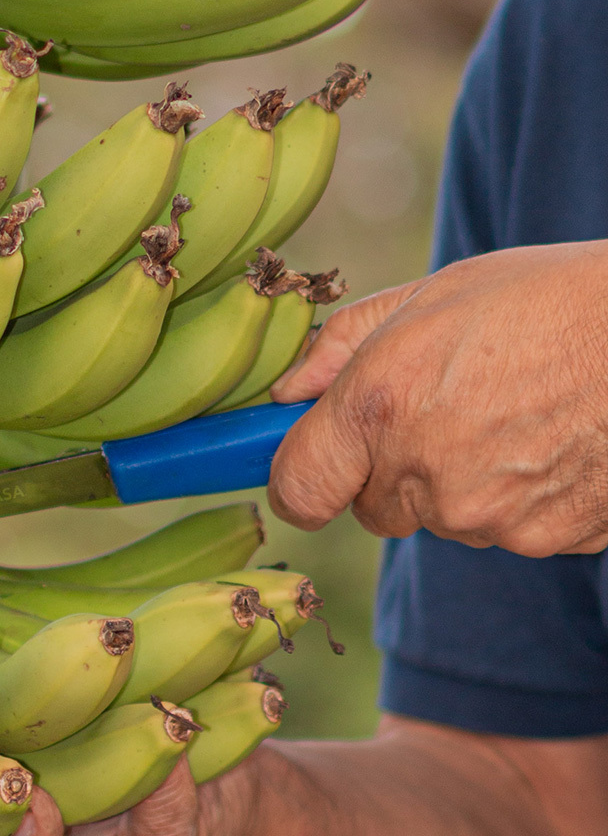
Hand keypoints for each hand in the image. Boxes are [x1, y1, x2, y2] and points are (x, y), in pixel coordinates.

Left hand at [267, 240, 607, 556]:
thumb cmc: (546, 299)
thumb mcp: (431, 295)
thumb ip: (340, 346)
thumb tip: (286, 393)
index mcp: (379, 405)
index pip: (298, 490)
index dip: (299, 481)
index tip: (311, 469)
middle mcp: (424, 473)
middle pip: (373, 507)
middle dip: (391, 471)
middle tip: (443, 411)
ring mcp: (487, 515)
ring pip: (441, 519)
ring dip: (457, 484)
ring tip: (511, 416)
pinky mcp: (542, 540)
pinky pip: (502, 529)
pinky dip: (514, 499)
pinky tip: (548, 443)